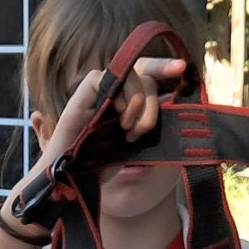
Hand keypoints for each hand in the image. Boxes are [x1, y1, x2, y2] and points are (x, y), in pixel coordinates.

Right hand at [34, 56, 186, 175]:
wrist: (66, 179)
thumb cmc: (96, 168)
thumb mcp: (133, 151)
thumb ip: (148, 135)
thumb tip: (173, 130)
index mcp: (128, 104)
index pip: (148, 76)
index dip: (164, 68)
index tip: (181, 69)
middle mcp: (115, 95)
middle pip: (144, 74)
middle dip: (152, 101)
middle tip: (142, 130)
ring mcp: (98, 93)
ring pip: (129, 73)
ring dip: (137, 102)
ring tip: (127, 130)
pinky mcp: (81, 96)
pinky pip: (102, 76)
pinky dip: (116, 93)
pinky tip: (118, 117)